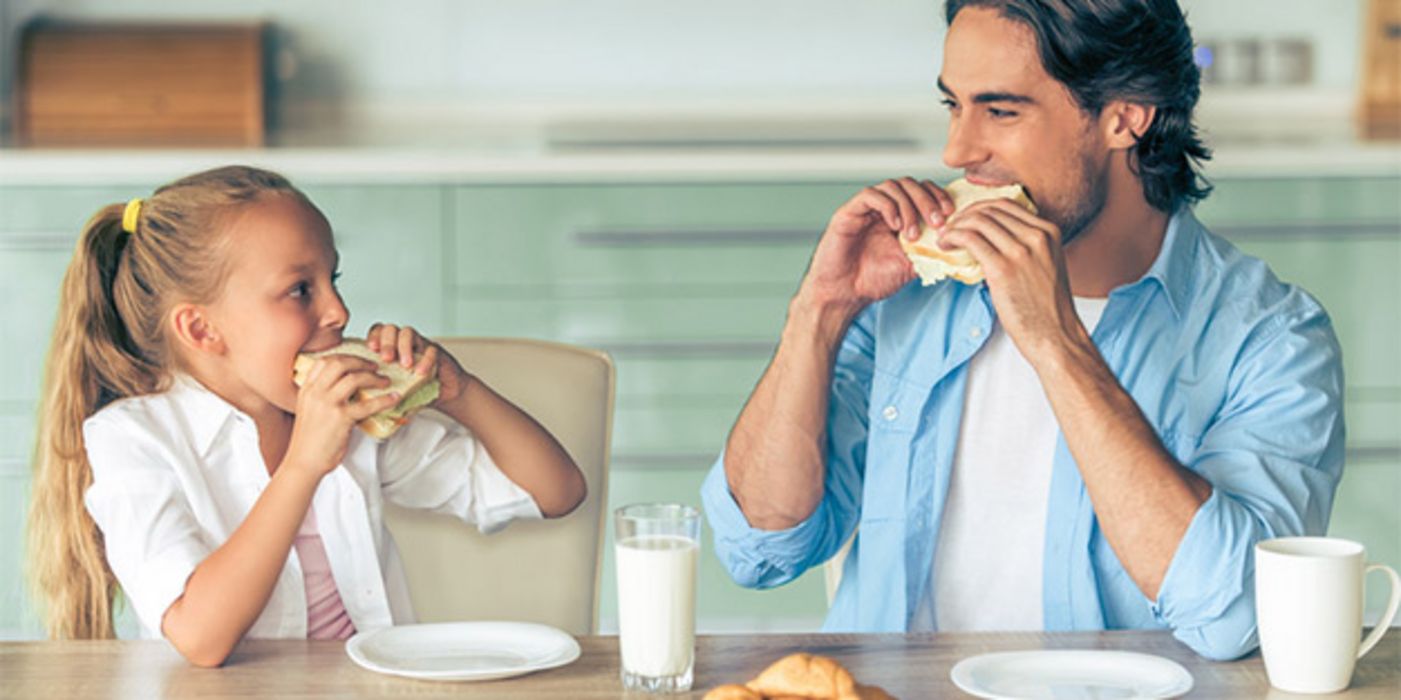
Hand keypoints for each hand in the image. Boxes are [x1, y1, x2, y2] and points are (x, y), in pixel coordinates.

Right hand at [287, 355, 398, 476]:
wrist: (303, 462)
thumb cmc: (309, 441)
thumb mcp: (308, 412)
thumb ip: (321, 397)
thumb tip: (345, 389)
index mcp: (307, 390)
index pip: (324, 362)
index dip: (344, 356)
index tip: (357, 360)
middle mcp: (315, 393)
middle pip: (339, 363)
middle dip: (360, 362)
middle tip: (374, 367)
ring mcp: (327, 404)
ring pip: (353, 378)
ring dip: (374, 377)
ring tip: (385, 381)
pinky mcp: (341, 418)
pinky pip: (367, 404)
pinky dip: (384, 400)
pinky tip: (393, 398)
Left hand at [365, 323, 471, 406]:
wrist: (443, 392)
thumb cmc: (415, 390)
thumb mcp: (393, 388)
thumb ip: (380, 387)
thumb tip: (363, 396)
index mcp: (389, 348)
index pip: (377, 331)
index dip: (374, 336)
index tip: (372, 349)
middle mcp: (402, 343)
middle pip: (390, 329)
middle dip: (387, 342)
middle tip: (387, 359)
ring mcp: (419, 345)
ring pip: (408, 332)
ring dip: (404, 347)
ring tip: (405, 365)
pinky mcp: (435, 352)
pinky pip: (430, 349)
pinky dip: (425, 359)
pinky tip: (421, 372)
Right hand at [801, 177, 954, 308]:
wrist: (844, 294)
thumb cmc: (871, 281)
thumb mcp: (911, 265)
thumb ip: (929, 250)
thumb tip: (956, 241)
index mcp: (898, 216)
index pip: (922, 191)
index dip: (938, 196)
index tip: (949, 213)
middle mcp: (883, 208)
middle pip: (910, 184)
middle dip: (927, 200)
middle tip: (936, 222)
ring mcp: (866, 209)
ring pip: (892, 186)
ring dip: (908, 206)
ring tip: (911, 233)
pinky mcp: (849, 212)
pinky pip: (871, 195)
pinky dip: (888, 206)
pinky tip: (894, 225)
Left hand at [937, 199, 1085, 360]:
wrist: (1056, 336)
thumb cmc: (1048, 309)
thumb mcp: (1047, 265)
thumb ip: (1028, 247)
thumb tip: (993, 239)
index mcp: (1049, 232)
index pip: (1007, 205)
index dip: (980, 208)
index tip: (966, 219)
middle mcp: (1037, 237)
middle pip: (990, 210)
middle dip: (964, 216)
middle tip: (950, 228)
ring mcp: (1021, 251)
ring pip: (977, 222)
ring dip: (955, 227)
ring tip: (945, 238)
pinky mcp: (1003, 269)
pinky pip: (970, 240)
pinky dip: (953, 238)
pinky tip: (945, 247)